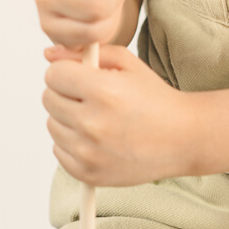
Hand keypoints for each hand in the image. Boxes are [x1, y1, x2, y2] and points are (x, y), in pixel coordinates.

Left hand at [43, 44, 196, 184]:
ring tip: (96, 115)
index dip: (66, 70)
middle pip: (48, 98)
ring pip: (51, 124)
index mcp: (103, 91)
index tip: (80, 74)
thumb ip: (85, 54)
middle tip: (90, 95)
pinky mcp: (87, 173)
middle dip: (66, 91)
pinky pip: (58, 150)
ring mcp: (88, 152)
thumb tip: (49, 54)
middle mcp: (92, 123)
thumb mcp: (127, 63)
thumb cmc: (154, 97)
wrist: (180, 138)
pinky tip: (95, 136)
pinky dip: (71, 141)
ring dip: (67, 117)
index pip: (54, 74)